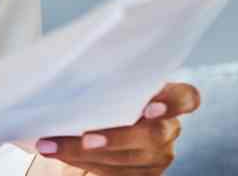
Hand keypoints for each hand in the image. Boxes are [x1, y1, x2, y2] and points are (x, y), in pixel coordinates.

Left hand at [30, 82, 201, 174]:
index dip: (172, 103)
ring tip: (50, 145)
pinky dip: (82, 161)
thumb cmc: (106, 93)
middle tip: (86, 138)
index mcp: (168, 98)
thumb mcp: (111, 81)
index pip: (187, 98)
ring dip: (84, 153)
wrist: (104, 124)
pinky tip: (58, 152)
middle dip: (117, 137)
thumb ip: (107, 78)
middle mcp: (169, 128)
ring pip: (128, 158)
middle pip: (154, 135)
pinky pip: (115, 172)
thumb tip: (67, 73)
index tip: (148, 107)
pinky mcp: (146, 174)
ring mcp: (160, 155)